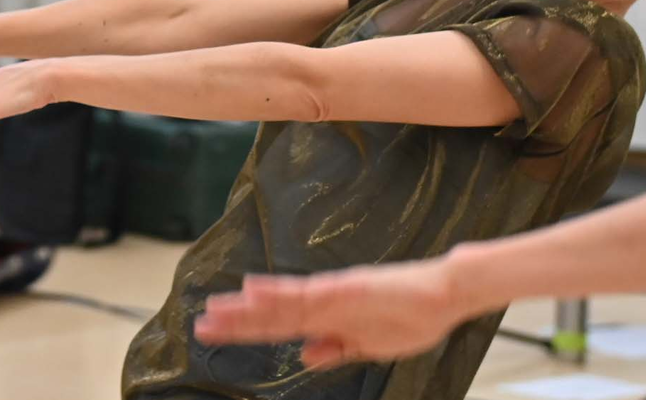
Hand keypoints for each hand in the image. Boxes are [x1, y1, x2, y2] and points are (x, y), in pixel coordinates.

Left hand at [195, 260, 466, 367]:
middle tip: (201, 324)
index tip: (215, 331)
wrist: (445, 295)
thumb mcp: (368, 345)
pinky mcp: (346, 288)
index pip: (277, 326)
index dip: (244, 329)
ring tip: (217, 309)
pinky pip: (308, 293)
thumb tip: (306, 356)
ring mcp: (332, 295)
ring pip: (281, 302)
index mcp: (327, 319)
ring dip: (248, 307)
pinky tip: (256, 290)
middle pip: (271, 314)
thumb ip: (337, 348)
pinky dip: (280, 292)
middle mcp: (323, 303)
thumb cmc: (412, 317)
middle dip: (236, 321)